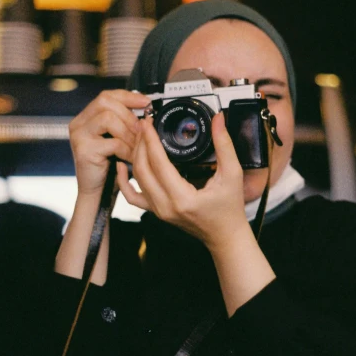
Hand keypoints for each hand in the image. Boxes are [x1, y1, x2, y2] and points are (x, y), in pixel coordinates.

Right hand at [68, 90, 148, 198]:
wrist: (96, 190)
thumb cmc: (108, 163)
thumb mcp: (116, 137)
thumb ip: (124, 121)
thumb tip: (146, 107)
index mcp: (86, 117)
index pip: (106, 96)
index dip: (128, 96)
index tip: (146, 102)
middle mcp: (78, 123)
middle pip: (106, 103)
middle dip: (129, 115)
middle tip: (141, 129)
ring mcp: (79, 136)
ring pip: (108, 119)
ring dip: (128, 132)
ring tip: (136, 145)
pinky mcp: (84, 150)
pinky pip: (113, 142)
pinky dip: (126, 149)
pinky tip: (129, 157)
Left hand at [117, 112, 246, 251]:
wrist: (225, 236)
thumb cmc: (230, 209)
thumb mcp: (232, 174)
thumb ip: (224, 144)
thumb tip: (218, 120)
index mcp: (183, 198)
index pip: (159, 163)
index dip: (150, 140)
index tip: (148, 123)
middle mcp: (166, 206)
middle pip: (142, 169)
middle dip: (140, 143)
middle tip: (143, 124)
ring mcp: (158, 210)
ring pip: (136, 179)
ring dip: (134, 155)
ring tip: (139, 137)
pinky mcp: (156, 211)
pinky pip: (132, 196)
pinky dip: (123, 181)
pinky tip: (122, 165)